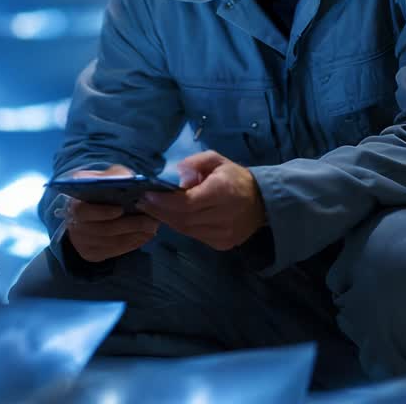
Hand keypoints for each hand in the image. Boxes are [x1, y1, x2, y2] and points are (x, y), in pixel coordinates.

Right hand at [57, 165, 160, 262]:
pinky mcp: (90, 253)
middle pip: (102, 230)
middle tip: (151, 221)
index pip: (83, 211)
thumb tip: (133, 182)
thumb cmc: (102, 189)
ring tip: (152, 227)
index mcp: (73, 201)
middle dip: (129, 225)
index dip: (103, 212)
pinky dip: (133, 244)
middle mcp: (72, 223)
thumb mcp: (107, 176)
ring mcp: (80, 241)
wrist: (91, 207)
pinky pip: (114, 252)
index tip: (121, 209)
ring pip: (112, 243)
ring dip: (135, 235)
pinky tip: (145, 235)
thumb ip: (117, 176)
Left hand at [137, 151, 264, 250]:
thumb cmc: (234, 178)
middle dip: (159, 211)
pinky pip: (193, 236)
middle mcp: (224, 216)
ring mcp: (223, 234)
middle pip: (183, 218)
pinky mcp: (222, 244)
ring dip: (166, 220)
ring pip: (185, 230)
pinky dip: (180, 226)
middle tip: (142, 202)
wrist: (262, 203)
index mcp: (223, 192)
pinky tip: (172, 217)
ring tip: (152, 209)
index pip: (187, 202)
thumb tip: (176, 175)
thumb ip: (195, 163)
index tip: (146, 194)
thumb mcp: (216, 160)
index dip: (164, 201)